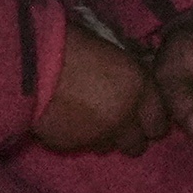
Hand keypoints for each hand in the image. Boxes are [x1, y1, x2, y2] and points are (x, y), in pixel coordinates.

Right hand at [35, 10, 163, 153]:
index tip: (144, 117)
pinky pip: (84, 147)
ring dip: (105, 138)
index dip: (152, 120)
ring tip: (90, 121)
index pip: (160, 121)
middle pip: (138, 143)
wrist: (32, 64)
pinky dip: (80, 138)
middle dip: (131, 135)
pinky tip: (69, 121)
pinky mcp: (73, 147)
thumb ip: (129, 75)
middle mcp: (126, 117)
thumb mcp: (112, 53)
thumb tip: (135, 85)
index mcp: (140, 88)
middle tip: (117, 121)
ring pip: (110, 148)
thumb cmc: (71, 44)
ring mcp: (100, 136)